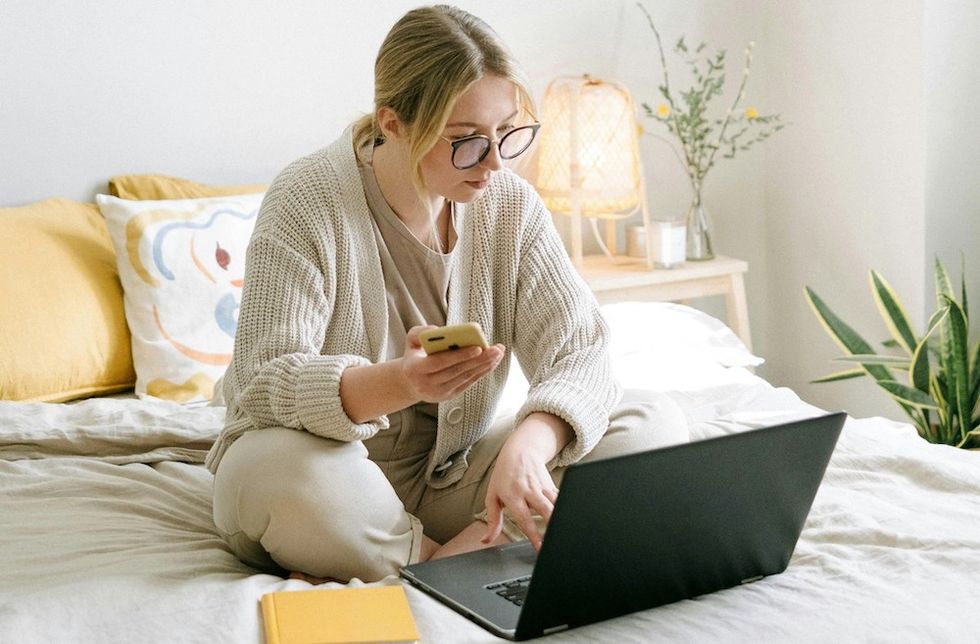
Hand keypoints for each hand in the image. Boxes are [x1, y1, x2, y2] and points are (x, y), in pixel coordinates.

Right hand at [400, 325, 504, 402]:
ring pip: (465, 377)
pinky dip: (481, 372)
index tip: (477, 347)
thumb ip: (420, 332)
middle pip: (457, 371)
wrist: (410, 381)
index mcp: (415, 369)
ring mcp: (439, 392)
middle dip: (479, 360)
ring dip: (484, 365)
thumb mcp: (411, 340)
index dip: (459, 356)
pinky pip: (468, 382)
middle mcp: (426, 384)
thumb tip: (439, 331)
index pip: (439, 362)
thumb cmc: (414, 355)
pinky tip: (492, 362)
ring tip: (498, 353)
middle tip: (496, 349)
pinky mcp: (449, 395)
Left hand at [482, 416, 567, 549]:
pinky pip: (560, 497)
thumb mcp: (492, 496)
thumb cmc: (503, 476)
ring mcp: (542, 486)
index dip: (534, 535)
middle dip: (553, 525)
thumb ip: (492, 521)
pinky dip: (565, 508)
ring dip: (561, 517)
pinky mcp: (551, 484)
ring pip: (556, 502)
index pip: (525, 518)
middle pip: (545, 509)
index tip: (540, 548)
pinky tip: (570, 519)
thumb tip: (486, 540)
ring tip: (565, 532)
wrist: (519, 450)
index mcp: (513, 496)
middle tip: (557, 541)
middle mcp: (529, 491)